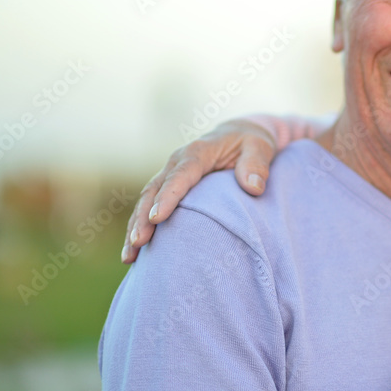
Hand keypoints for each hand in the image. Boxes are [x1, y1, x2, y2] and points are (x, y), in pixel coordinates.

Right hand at [122, 119, 277, 262]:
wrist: (240, 134)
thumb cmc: (250, 142)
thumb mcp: (260, 147)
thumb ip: (256, 165)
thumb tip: (254, 188)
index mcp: (198, 152)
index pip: (180, 175)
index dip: (168, 196)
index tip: (157, 218)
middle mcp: (177, 161)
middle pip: (155, 190)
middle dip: (143, 217)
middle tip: (138, 244)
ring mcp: (169, 173)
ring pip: (146, 200)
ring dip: (136, 226)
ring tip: (130, 257)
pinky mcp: (168, 186)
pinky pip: (149, 206)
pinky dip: (140, 226)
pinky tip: (135, 253)